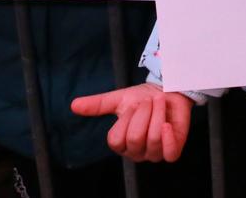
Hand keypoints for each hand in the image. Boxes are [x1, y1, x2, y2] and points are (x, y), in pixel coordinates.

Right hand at [71, 83, 192, 162]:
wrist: (169, 91)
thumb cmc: (143, 98)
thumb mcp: (119, 99)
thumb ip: (97, 105)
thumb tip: (74, 105)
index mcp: (121, 143)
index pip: (116, 140)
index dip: (126, 119)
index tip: (133, 104)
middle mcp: (136, 152)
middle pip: (135, 139)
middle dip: (143, 113)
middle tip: (149, 101)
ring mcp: (154, 154)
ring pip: (153, 140)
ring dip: (157, 115)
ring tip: (160, 103)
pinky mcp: (172, 151)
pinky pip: (169, 154)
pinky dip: (168, 137)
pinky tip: (167, 124)